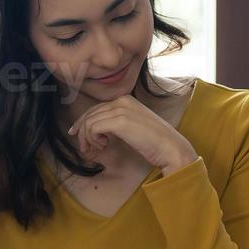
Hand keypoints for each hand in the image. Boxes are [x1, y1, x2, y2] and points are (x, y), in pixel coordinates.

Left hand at [67, 95, 197, 174]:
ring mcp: (120, 109)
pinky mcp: (118, 121)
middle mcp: (121, 100)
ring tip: (97, 149)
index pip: (96, 108)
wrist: (170, 147)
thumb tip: (96, 130)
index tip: (78, 135)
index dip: (84, 122)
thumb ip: (116, 123)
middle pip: (90, 113)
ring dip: (88, 139)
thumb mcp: (133, 127)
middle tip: (84, 148)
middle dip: (82, 132)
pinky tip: (104, 146)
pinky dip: (93, 139)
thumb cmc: (154, 142)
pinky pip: (92, 128)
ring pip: (89, 122)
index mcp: (125, 99)